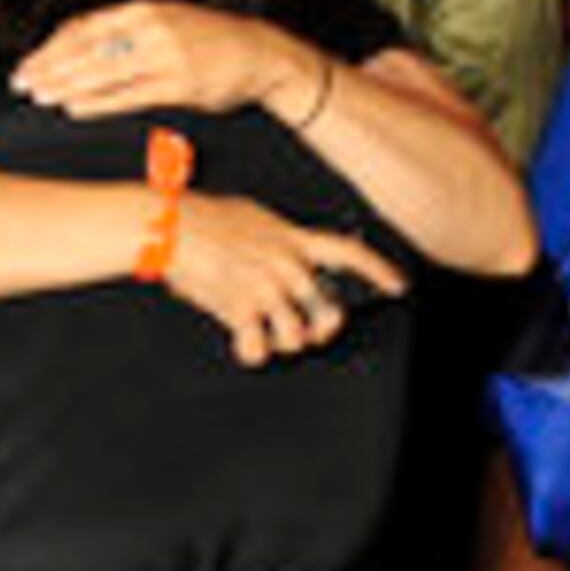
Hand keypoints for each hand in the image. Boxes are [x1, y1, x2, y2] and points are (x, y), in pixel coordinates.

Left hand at [15, 0, 312, 121]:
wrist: (261, 54)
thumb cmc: (209, 42)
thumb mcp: (166, 22)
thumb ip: (127, 33)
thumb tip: (80, 48)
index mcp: (144, 10)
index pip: (85, 27)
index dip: (53, 47)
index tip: (30, 63)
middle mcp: (151, 27)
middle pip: (86, 47)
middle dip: (49, 66)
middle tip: (22, 83)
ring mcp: (165, 55)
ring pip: (102, 70)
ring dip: (66, 84)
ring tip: (41, 96)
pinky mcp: (179, 83)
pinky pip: (128, 94)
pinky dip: (97, 102)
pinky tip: (75, 108)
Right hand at [159, 192, 406, 366]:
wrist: (170, 226)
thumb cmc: (204, 219)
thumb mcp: (254, 218)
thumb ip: (279, 238)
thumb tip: (286, 251)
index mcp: (294, 239)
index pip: (350, 253)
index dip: (379, 271)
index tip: (398, 286)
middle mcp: (288, 266)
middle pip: (327, 313)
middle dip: (319, 329)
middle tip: (304, 330)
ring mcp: (267, 289)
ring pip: (297, 338)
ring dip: (280, 341)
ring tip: (261, 329)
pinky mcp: (241, 309)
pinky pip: (258, 349)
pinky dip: (251, 352)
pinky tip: (243, 342)